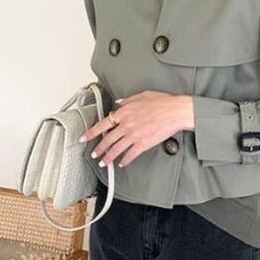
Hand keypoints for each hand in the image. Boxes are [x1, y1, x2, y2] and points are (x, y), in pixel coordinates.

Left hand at [78, 91, 194, 167]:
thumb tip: (118, 103)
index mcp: (124, 112)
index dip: (91, 132)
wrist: (175, 111)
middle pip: (107, 140)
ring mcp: (134, 136)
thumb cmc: (163, 102)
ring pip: (116, 149)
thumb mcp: (142, 95)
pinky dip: (125, 160)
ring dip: (108, 158)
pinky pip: (130, 155)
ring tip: (104, 163)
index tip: (84, 137)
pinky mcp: (143, 144)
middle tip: (94, 154)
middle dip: (98, 149)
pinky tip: (122, 163)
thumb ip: (127, 100)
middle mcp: (126, 125)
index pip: (102, 124)